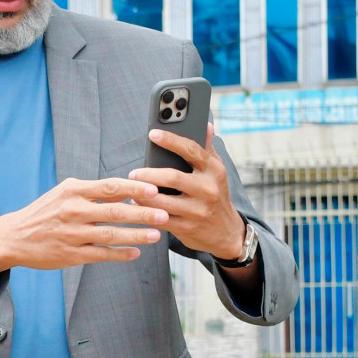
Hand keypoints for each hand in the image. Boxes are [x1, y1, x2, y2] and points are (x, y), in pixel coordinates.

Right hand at [0, 176, 168, 273]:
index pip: (110, 186)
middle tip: (164, 213)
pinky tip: (136, 252)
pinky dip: (121, 254)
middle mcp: (73, 211)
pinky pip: (101, 254)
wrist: (14, 237)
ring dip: (137, 235)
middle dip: (143, 212)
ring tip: (157, 235)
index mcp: (73, 191)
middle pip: (115, 211)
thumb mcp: (64, 194)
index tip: (154, 189)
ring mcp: (72, 234)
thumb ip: (93, 193)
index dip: (134, 188)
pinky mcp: (71, 254)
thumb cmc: (44, 213)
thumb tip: (126, 191)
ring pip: (111, 234)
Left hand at [133, 125, 248, 259]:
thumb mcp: (216, 172)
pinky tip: (137, 204)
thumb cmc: (216, 195)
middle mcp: (208, 189)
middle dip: (148, 174)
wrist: (226, 232)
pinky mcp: (187, 228)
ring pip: (162, 200)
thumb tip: (207, 126)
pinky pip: (160, 218)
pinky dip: (146, 211)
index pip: (191, 150)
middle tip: (133, 173)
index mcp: (214, 170)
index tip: (153, 134)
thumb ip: (207, 150)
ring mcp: (198, 210)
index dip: (171, 140)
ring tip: (132, 189)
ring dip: (142, 195)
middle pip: (172, 177)